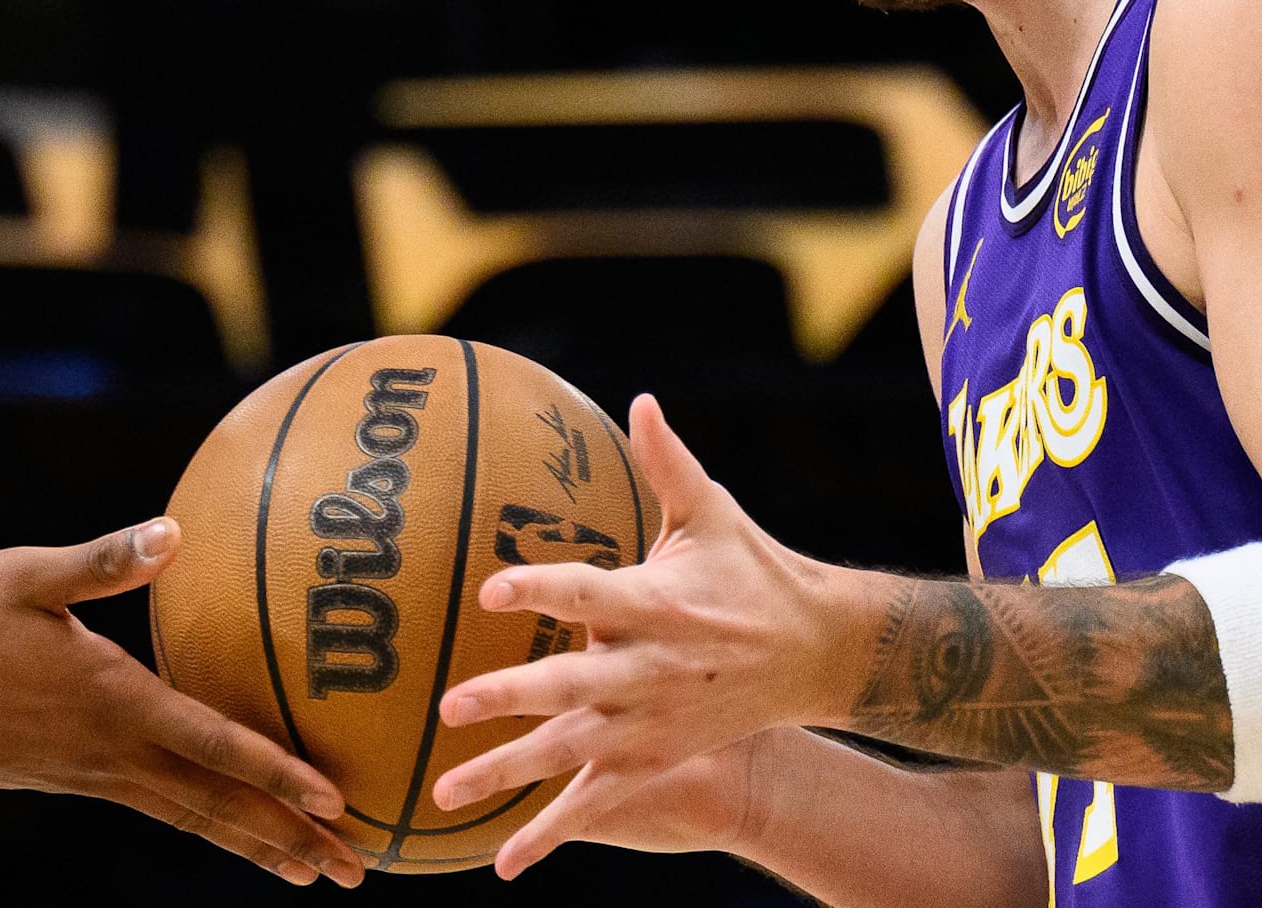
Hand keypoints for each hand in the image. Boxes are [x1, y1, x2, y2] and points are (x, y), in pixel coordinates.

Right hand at [0, 518, 365, 886]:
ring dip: (253, 845)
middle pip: (217, 807)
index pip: (213, 744)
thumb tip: (172, 533)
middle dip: (289, 840)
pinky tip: (222, 822)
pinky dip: (204, 824)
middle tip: (355, 869)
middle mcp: (110, 752)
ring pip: (189, 818)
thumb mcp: (26, 577)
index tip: (335, 801)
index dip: (277, 774)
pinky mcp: (67, 780)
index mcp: (113, 701)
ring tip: (308, 872)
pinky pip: (155, 808)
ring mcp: (88, 775)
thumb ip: (103, 563)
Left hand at [426, 395, 857, 877]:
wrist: (819, 653)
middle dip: (511, 697)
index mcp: (658, 603)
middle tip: (449, 703)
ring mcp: (650, 724)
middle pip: (571, 687)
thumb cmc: (753, 569)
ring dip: (505, 772)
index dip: (542, 589)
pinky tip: (501, 864)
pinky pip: (595, 804)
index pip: (590, 593)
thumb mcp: (714, 513)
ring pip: (568, 754)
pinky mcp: (654, 759)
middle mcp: (649, 670)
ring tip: (443, 792)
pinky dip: (549, 835)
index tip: (491, 589)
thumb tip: (639, 399)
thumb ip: (668, 462)